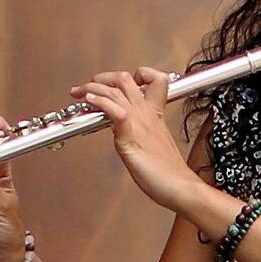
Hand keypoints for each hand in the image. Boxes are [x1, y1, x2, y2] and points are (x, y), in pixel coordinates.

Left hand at [80, 69, 196, 218]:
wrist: (180, 187)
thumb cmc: (169, 172)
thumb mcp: (156, 143)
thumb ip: (144, 131)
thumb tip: (130, 129)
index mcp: (156, 114)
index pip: (153, 80)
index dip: (137, 74)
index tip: (119, 83)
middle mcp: (147, 114)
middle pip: (126, 79)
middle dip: (103, 77)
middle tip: (90, 86)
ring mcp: (139, 124)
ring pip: (115, 90)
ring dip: (92, 87)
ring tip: (80, 92)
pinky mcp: (131, 137)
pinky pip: (115, 111)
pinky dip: (100, 102)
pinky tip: (89, 101)